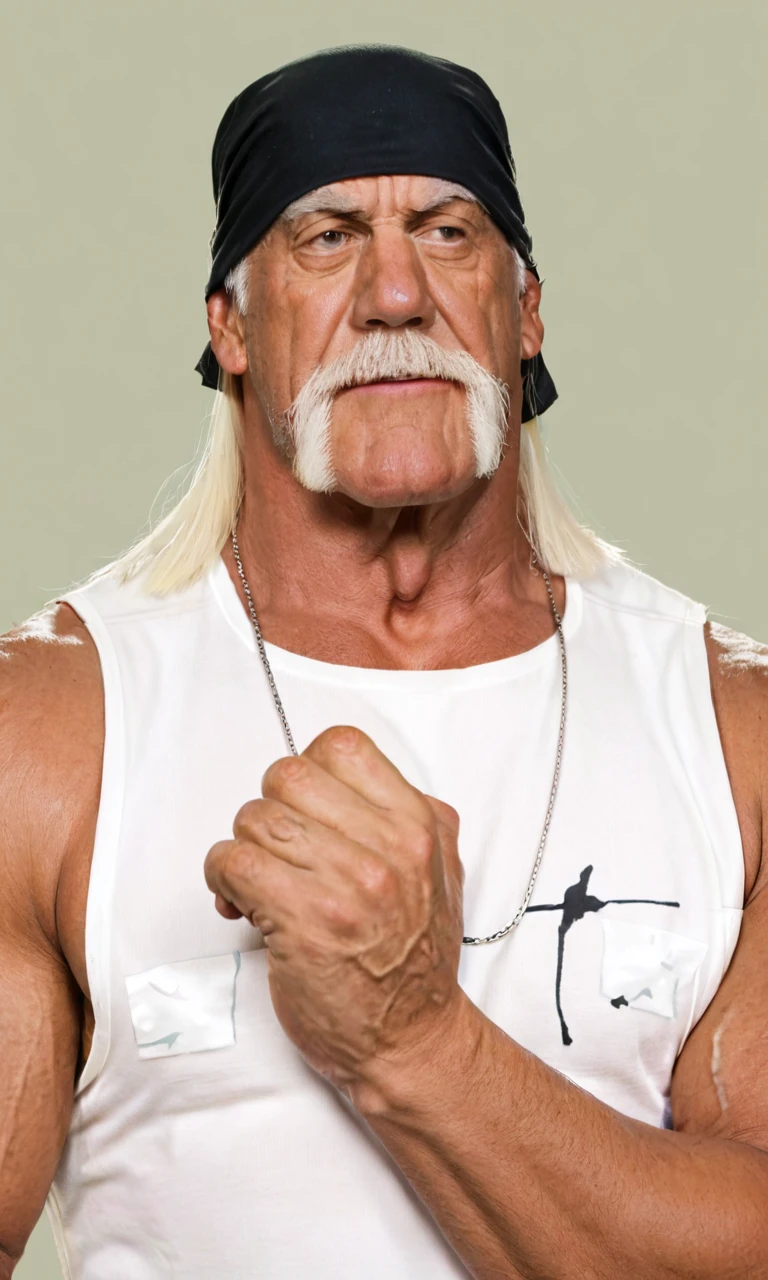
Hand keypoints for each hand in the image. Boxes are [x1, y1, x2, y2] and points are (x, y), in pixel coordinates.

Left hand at [204, 726, 464, 1093]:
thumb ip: (409, 815)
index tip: (305, 809)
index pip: (341, 746)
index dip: (309, 772)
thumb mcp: (441, 869)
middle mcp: (388, 848)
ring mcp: (347, 884)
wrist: (410, 1041)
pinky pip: (232, 863)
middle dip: (269, 812)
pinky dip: (223, 880)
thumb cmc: (415, 961)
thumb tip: (349, 780)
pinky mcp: (303, 921)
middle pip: (287, 777)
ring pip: (253, 819)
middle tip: (279, 851)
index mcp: (418, 825)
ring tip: (259, 883)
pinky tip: (243, 904)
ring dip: (244, 850)